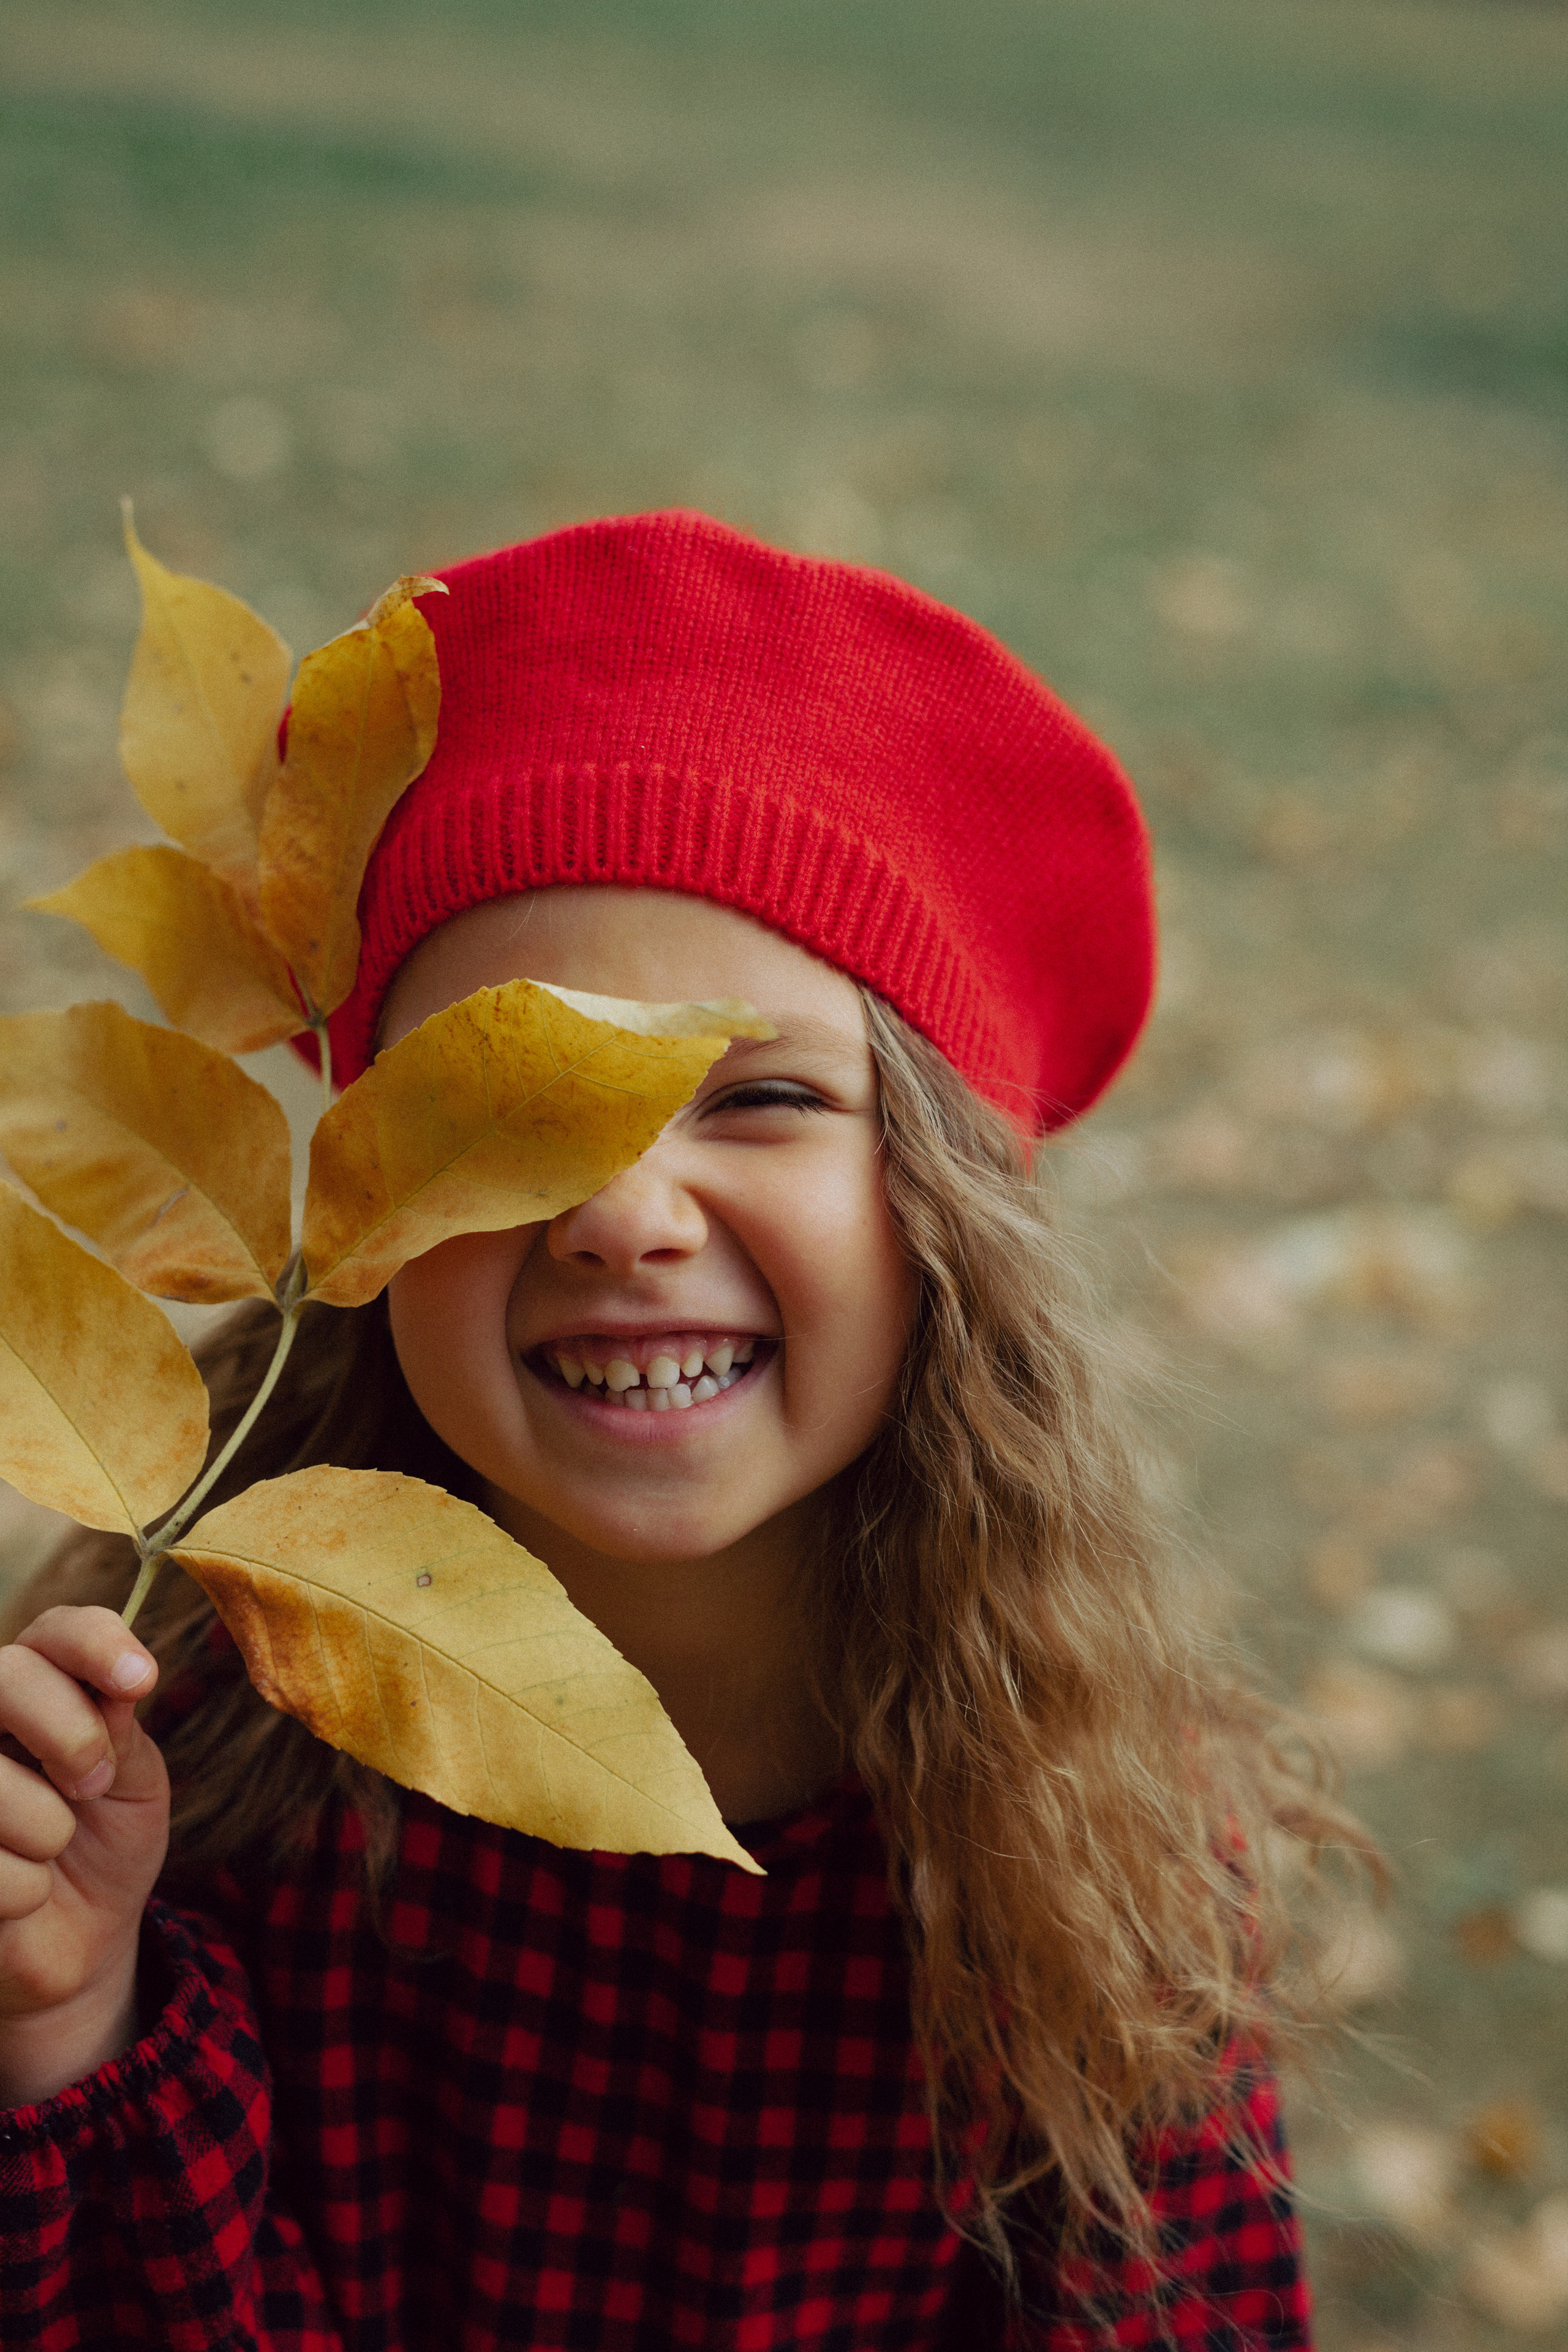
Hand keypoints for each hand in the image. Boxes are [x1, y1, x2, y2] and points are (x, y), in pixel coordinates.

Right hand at [0, 1604, 168, 2105]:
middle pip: (9, 1675)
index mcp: (38, 1686)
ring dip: (49, 1828)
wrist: (83, 1937)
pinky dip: (23, 1889)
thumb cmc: (107, 1841)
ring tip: (52, 1847)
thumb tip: (114, 1687)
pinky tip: (24, 1895)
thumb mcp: (134, 1781)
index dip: (94, 1643)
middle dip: (72, 1732)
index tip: (142, 1682)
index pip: (55, 1630)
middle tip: (93, 1785)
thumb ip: (119, 1729)